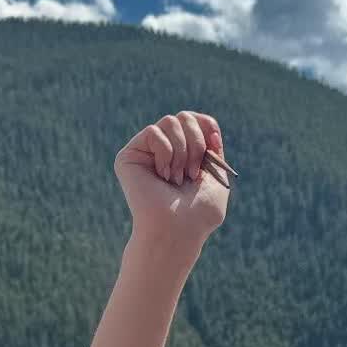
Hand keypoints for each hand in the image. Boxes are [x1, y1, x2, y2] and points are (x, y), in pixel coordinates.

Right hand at [114, 110, 230, 245]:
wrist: (177, 230)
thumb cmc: (198, 213)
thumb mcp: (217, 179)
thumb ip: (214, 151)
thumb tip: (209, 127)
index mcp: (185, 155)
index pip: (196, 120)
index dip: (206, 125)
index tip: (213, 144)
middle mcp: (165, 151)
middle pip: (185, 117)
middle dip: (196, 143)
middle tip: (192, 174)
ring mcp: (146, 152)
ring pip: (170, 121)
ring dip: (181, 151)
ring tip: (176, 179)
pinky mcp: (129, 156)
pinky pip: (154, 132)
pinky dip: (165, 154)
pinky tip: (162, 176)